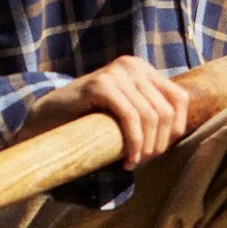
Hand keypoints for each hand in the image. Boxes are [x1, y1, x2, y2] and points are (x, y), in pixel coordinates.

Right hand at [38, 54, 195, 166]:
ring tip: (132, 162)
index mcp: (142, 69)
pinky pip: (130, 117)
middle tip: (141, 161)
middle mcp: (131, 65)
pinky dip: (133, 143)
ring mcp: (115, 72)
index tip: (157, 151)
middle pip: (164, 111)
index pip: (179, 99)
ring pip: (150, 116)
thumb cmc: (89, 121)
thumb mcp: (126, 112)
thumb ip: (149, 114)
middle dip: (158, 144)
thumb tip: (179, 133)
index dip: (175, 130)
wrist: (47, 119)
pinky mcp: (100, 84)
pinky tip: (126, 160)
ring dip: (145, 148)